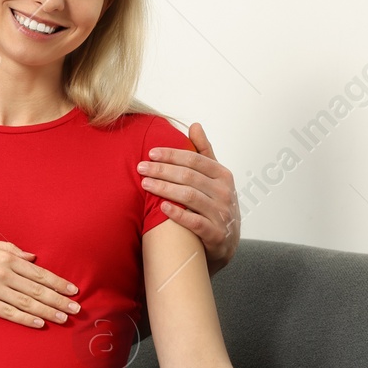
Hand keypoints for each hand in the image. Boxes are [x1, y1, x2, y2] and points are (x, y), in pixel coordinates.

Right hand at [0, 240, 78, 327]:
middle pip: (38, 289)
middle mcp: (3, 273)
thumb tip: (33, 257)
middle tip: (77, 308)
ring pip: (27, 302)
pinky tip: (39, 324)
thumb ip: (10, 249)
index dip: (59, 282)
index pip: (39, 273)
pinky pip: (10, 313)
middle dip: (60, 299)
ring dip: (48, 311)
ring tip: (64, 318)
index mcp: (6, 258)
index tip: (74, 290)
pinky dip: (26, 319)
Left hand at [139, 121, 239, 272]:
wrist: (227, 242)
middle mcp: (224, 193)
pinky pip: (195, 223)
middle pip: (189, 177)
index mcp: (223, 175)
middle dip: (162, 170)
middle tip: (140, 167)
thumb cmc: (216, 204)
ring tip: (145, 184)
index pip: (195, 160)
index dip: (172, 155)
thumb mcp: (215, 177)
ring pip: (190, 197)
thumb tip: (195, 125)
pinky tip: (161, 207)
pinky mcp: (216, 235)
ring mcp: (221, 214)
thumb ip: (204, 152)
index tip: (151, 153)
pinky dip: (178, 214)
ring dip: (164, 189)